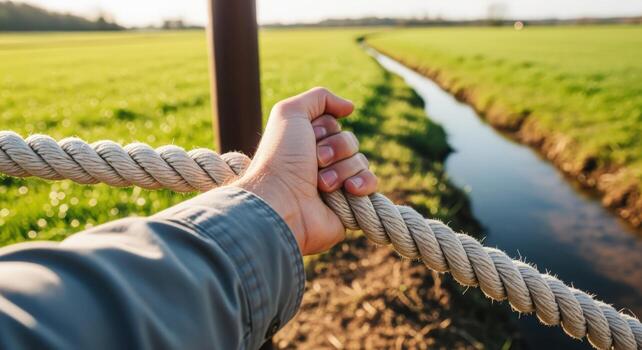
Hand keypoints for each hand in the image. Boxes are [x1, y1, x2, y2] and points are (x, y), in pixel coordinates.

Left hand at [233, 87, 377, 254]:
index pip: (335, 124)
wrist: (282, 204)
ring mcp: (336, 184)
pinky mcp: (349, 205)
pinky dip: (363, 183)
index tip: (308, 137)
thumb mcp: (290, 112)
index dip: (325, 128)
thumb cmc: (281, 159)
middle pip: (350, 141)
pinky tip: (349, 190)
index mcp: (306, 143)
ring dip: (341, 169)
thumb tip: (350, 107)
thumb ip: (319, 97)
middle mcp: (320, 163)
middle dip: (335, 148)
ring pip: (361, 161)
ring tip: (321, 184)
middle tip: (315, 161)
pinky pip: (371, 183)